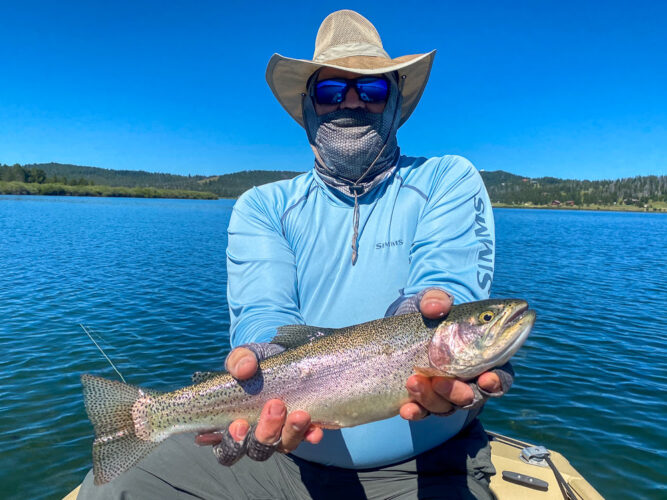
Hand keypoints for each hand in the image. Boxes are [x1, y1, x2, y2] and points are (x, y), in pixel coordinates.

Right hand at [195, 346, 323, 463]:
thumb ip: (239, 360)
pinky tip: (315, 430)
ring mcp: (279, 435)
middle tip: (276, 406)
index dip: (231, 443)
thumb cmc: (256, 362)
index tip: (239, 424)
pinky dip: (310, 435)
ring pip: (283, 446)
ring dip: (291, 432)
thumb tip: (244, 369)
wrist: (283, 357)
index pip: (226, 447)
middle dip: (266, 431)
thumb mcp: (246, 356)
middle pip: (257, 449)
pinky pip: (305, 438)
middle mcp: (255, 436)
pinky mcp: (300, 430)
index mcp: (233, 424)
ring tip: (300, 414)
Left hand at [399, 289, 502, 419]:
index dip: (497, 381)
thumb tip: (438, 306)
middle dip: (459, 392)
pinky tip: (406, 409)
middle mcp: (469, 379)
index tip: (486, 378)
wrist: (400, 331)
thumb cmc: (426, 315)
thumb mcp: (429, 302)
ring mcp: (447, 392)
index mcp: (483, 355)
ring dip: (432, 397)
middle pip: (475, 397)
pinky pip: (424, 413)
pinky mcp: (425, 401)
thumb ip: (435, 298)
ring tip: (413, 381)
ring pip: (448, 406)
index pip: (501, 375)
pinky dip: (416, 412)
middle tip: (440, 381)